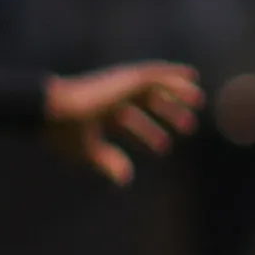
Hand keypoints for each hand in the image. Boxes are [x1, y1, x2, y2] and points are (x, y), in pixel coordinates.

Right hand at [45, 60, 200, 183]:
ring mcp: (119, 84)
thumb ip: (107, 161)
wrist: (55, 111)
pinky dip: (175, 77)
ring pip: (154, 87)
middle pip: (144, 102)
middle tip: (188, 127)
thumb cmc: (64, 131)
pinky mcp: (128, 78)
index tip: (164, 147)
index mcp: (98, 111)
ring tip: (199, 103)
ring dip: (176, 94)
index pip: (126, 121)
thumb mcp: (88, 150)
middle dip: (165, 113)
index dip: (145, 133)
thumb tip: (125, 179)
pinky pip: (157, 76)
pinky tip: (192, 80)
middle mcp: (110, 95)